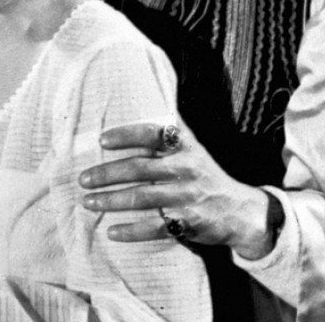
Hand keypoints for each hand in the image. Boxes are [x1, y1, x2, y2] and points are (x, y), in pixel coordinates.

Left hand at [78, 120, 275, 259]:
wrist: (241, 210)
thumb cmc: (206, 174)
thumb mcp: (195, 147)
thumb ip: (172, 128)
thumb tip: (152, 91)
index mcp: (186, 146)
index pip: (154, 135)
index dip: (127, 135)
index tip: (102, 140)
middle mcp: (187, 169)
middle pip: (140, 168)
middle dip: (108, 174)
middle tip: (83, 179)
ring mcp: (188, 197)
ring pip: (143, 198)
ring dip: (112, 200)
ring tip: (88, 202)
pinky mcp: (189, 222)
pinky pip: (155, 227)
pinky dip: (131, 231)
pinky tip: (112, 232)